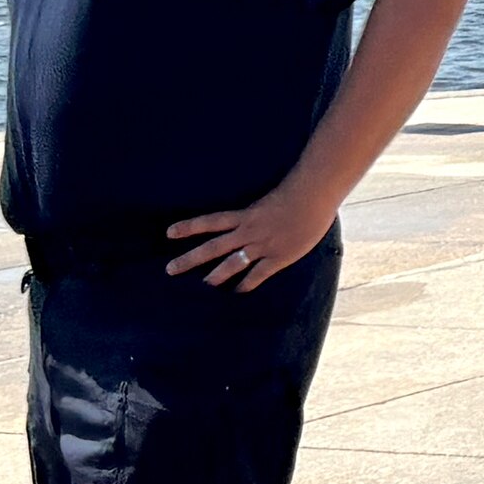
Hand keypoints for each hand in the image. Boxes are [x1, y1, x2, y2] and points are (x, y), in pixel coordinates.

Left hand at [165, 182, 333, 287]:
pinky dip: (245, 285)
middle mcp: (248, 231)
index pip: (210, 221)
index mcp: (245, 215)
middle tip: (170, 269)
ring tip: (201, 286)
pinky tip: (237, 292)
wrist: (314, 196)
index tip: (169, 233)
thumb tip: (249, 212)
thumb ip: (257, 208)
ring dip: (214, 277)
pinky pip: (257, 276)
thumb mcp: (269, 197)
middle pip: (212, 248)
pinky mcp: (277, 257)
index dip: (189, 227)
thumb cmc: (296, 191)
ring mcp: (262, 246)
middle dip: (190, 259)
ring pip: (231, 265)